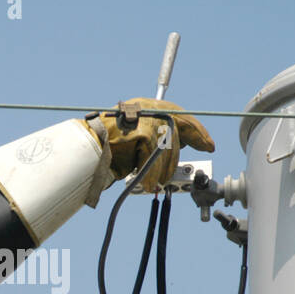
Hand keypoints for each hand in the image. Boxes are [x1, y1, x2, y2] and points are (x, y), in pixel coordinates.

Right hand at [95, 97, 214, 192]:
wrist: (85, 146)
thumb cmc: (107, 149)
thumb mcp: (136, 141)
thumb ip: (156, 141)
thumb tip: (177, 152)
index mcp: (148, 108)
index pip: (181, 116)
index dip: (198, 132)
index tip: (209, 145)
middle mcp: (149, 109)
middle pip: (179, 130)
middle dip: (186, 151)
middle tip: (187, 167)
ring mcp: (147, 119)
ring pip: (168, 148)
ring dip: (162, 171)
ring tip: (156, 183)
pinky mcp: (144, 132)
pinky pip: (155, 158)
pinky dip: (151, 175)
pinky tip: (149, 185)